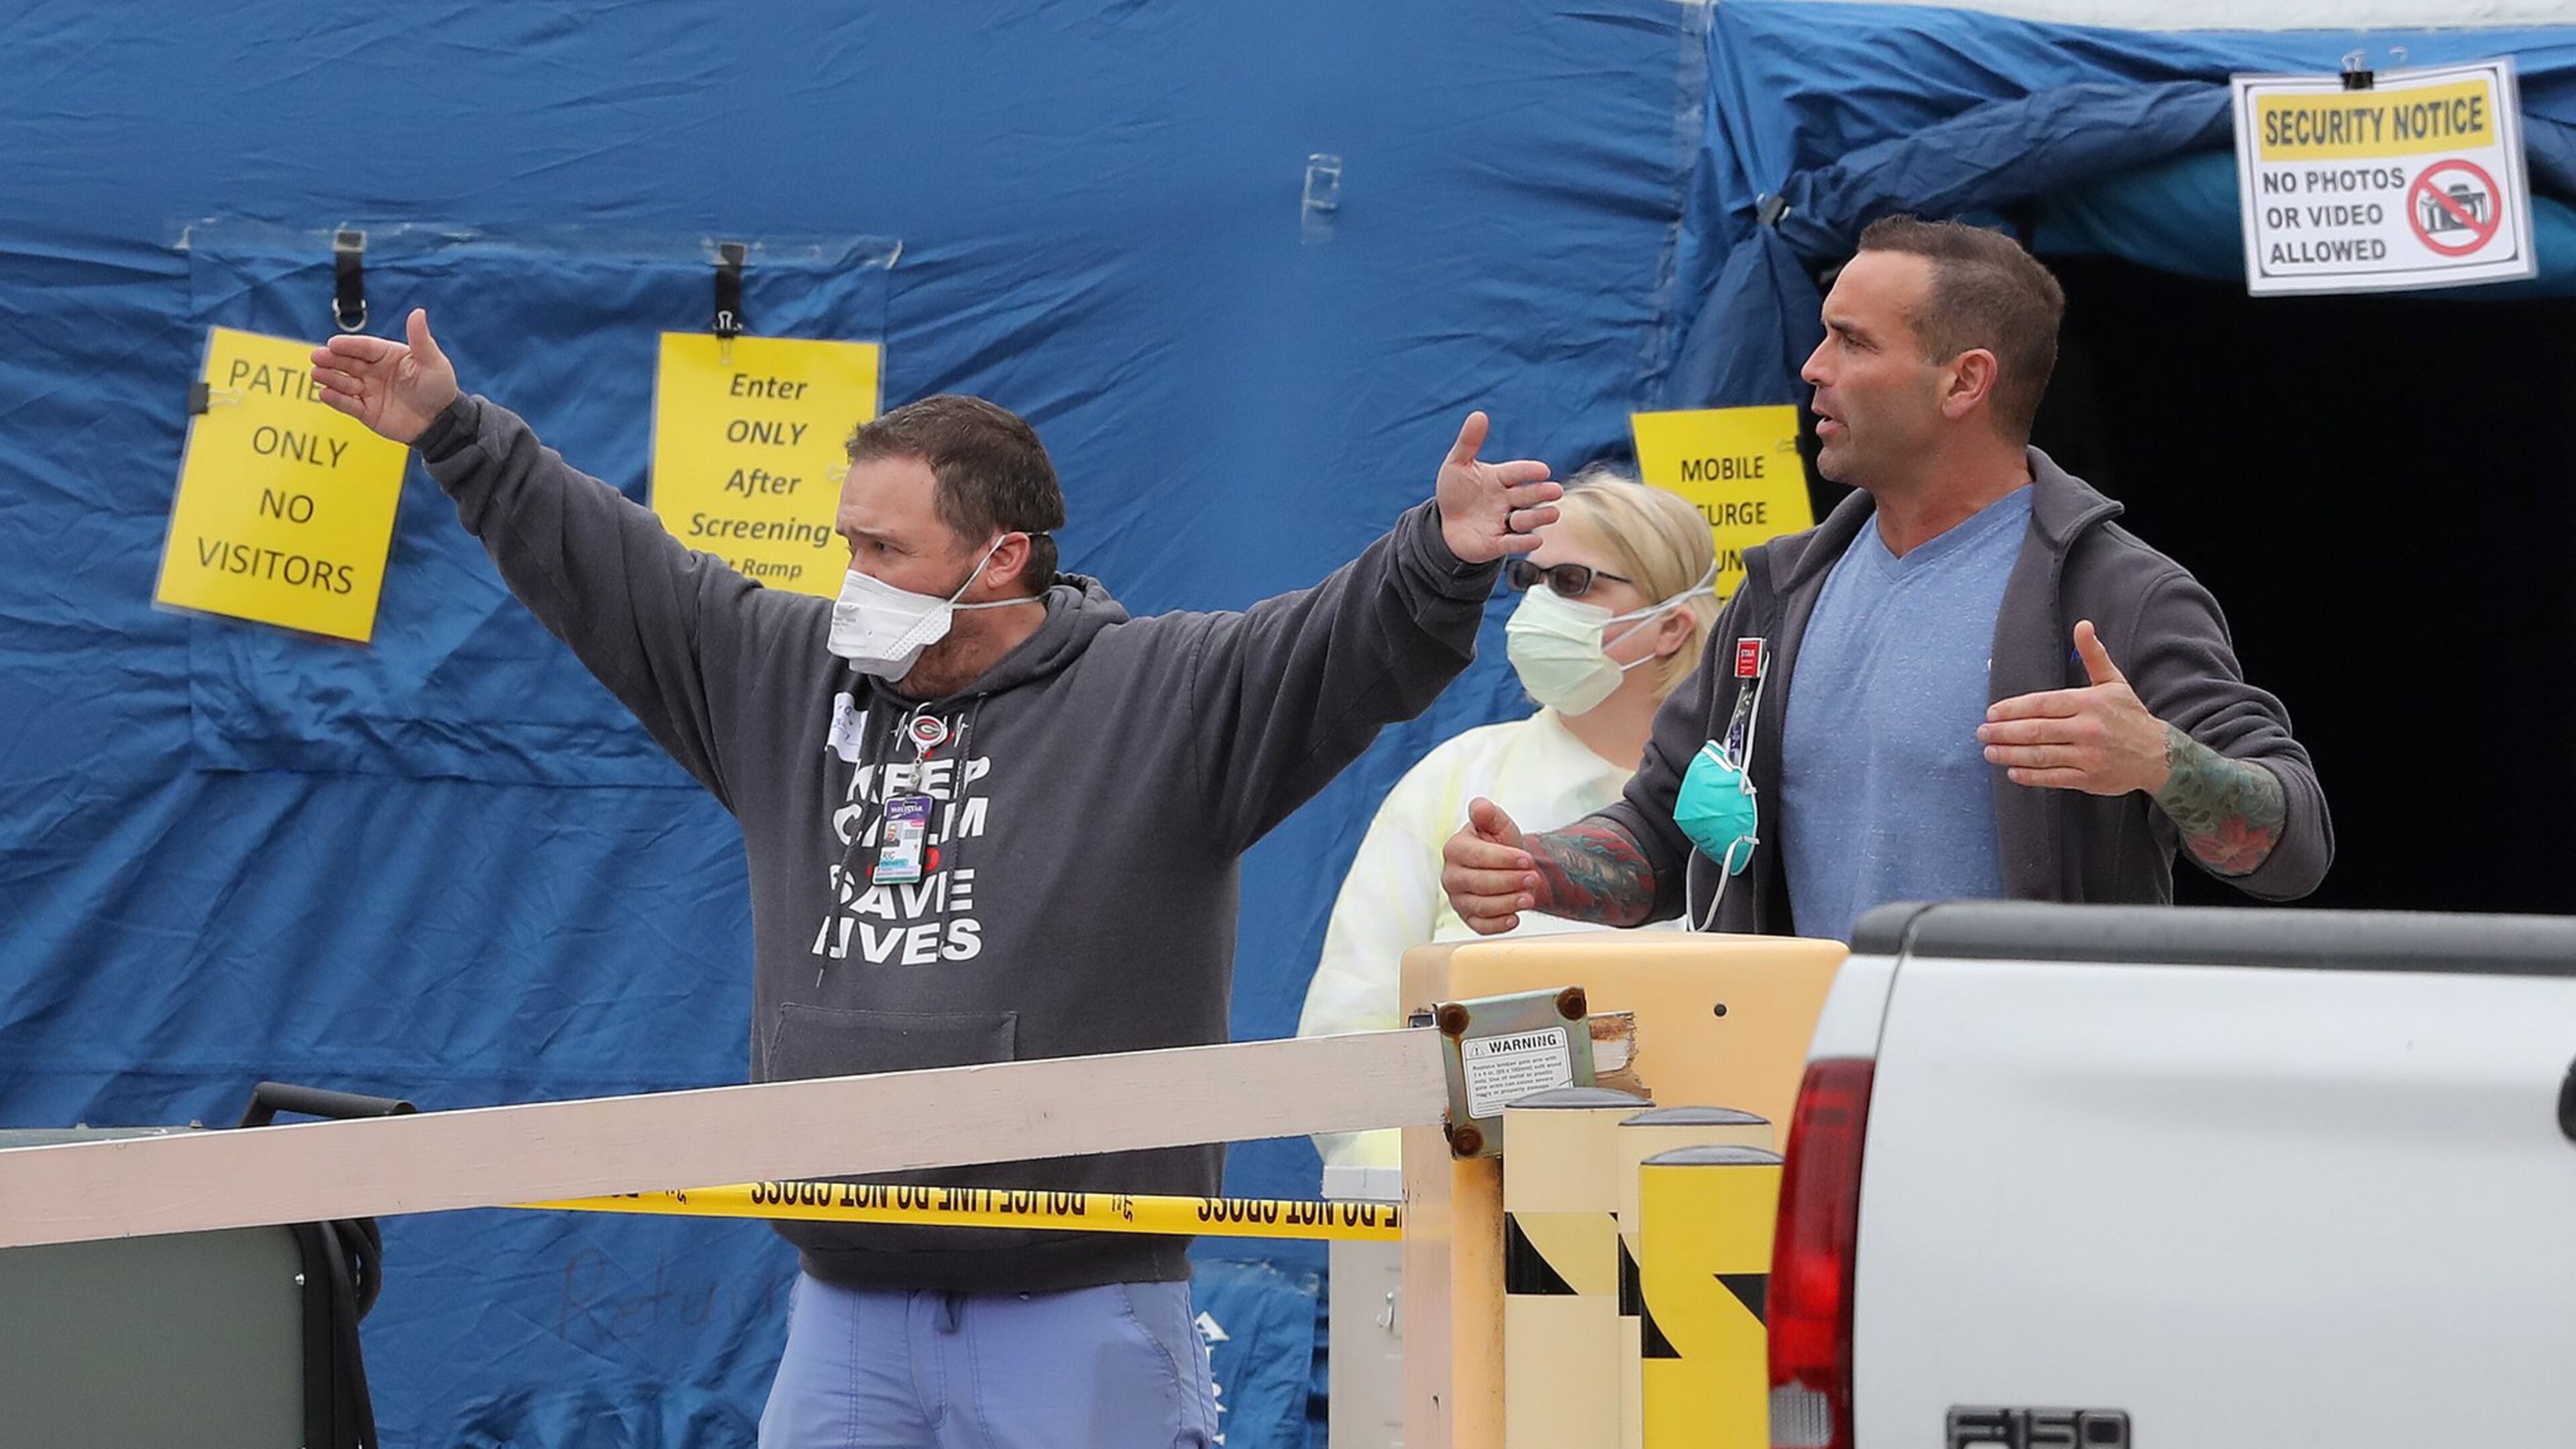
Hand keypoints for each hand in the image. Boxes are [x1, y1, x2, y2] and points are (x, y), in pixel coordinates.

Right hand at [310, 307, 461, 444]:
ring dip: (330, 377)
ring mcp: (369, 391)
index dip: (349, 345)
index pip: (365, 347)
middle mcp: (374, 371)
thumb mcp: (432, 361)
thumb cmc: (439, 387)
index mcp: (387, 355)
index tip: (333, 343)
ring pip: (344, 382)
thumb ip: (420, 338)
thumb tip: (419, 311)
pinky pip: (348, 404)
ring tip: (317, 374)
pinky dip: (336, 399)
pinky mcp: (366, 411)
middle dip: (332, 359)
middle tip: (317, 356)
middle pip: (349, 362)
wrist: (442, 421)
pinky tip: (325, 393)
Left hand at [1434, 411, 1560, 563]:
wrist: (1444, 526)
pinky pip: (1511, 544)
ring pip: (1524, 520)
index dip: (1529, 472)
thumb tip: (1479, 414)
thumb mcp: (1457, 465)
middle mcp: (1506, 500)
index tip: (1543, 470)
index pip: (1517, 473)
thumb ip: (1468, 442)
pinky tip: (1536, 541)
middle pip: (1526, 496)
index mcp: (1499, 479)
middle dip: (1541, 493)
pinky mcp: (1496, 544)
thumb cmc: (1455, 492)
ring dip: (1537, 518)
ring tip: (1553, 514)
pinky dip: (1523, 543)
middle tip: (1556, 491)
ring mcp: (1503, 522)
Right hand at [1440, 797, 1540, 934]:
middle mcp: (1451, 875)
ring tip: (1530, 898)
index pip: (1476, 855)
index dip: (1503, 859)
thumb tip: (1478, 807)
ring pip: (1480, 906)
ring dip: (1508, 903)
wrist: (1510, 867)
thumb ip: (1489, 814)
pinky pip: (1480, 926)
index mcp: (1455, 849)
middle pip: (1478, 882)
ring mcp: (1458, 899)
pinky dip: (1498, 925)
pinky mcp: (1468, 917)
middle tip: (1533, 879)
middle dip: (1509, 881)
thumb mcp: (1499, 824)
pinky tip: (1515, 919)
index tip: (1527, 860)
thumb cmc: (1502, 844)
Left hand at [1977, 620, 2170, 795]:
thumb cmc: (2129, 715)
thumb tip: (2082, 625)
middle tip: (1982, 732)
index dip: (2014, 709)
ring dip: (2011, 754)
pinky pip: (2053, 778)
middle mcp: (2088, 729)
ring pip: (2041, 755)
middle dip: (2004, 732)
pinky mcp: (2089, 779)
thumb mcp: (2113, 681)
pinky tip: (2013, 771)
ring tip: (1990, 751)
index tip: (1992, 712)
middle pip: (2037, 730)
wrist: (2158, 755)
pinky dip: (2031, 776)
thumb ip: (2093, 655)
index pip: (2043, 704)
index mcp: (2090, 703)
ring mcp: (2088, 756)